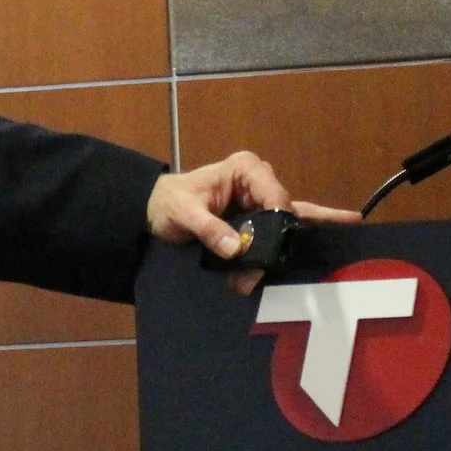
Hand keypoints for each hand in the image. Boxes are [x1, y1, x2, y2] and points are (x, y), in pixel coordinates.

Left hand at [147, 151, 362, 293]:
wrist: (157, 210)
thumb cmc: (170, 202)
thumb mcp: (183, 213)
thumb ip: (208, 229)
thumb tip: (235, 248)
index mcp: (246, 169)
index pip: (275, 196)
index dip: (280, 222)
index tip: (274, 252)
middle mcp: (261, 181)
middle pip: (283, 216)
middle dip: (277, 245)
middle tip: (266, 273)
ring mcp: (261, 201)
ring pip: (283, 229)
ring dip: (274, 255)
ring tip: (256, 281)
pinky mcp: (258, 220)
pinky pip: (277, 235)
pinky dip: (277, 253)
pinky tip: (292, 267)